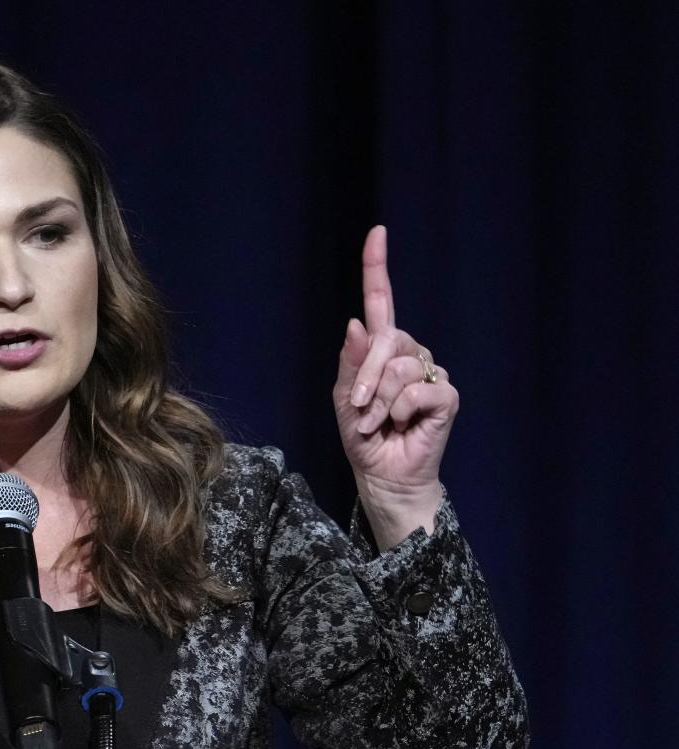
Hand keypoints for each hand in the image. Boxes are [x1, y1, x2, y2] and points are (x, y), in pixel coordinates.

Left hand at [333, 226, 457, 541]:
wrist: (383, 474)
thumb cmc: (363, 437)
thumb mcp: (344, 399)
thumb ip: (350, 363)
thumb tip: (357, 323)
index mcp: (381, 348)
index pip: (381, 300)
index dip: (377, 267)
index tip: (377, 233)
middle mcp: (409, 352)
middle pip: (387, 338)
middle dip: (366, 375)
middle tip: (359, 408)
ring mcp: (430, 371)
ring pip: (400, 367)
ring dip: (379, 400)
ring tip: (377, 422)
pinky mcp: (446, 395)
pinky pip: (419, 389)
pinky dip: (401, 409)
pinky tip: (402, 424)